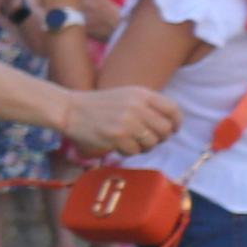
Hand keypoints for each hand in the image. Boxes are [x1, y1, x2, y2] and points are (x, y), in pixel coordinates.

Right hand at [59, 86, 180, 158]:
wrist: (69, 109)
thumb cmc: (98, 105)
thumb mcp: (126, 96)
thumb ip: (148, 105)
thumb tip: (171, 124)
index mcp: (142, 94)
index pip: (173, 110)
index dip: (176, 123)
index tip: (172, 130)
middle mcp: (138, 107)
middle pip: (165, 129)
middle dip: (160, 138)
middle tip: (148, 140)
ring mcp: (128, 122)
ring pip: (152, 143)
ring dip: (144, 147)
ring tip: (131, 143)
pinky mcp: (117, 136)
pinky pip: (135, 151)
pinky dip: (128, 152)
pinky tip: (118, 146)